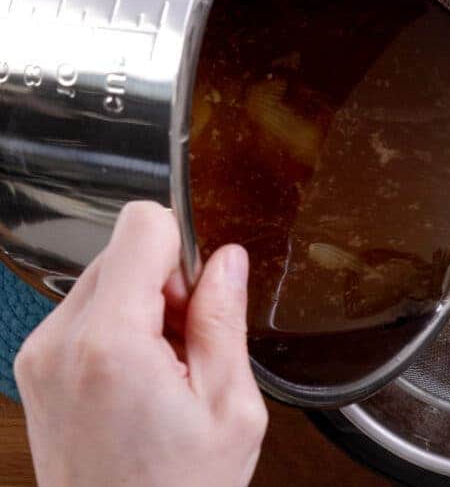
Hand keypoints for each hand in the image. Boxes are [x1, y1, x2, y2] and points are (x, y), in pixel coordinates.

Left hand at [14, 201, 267, 486]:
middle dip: (166, 281)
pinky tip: (142, 376)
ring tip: (165, 367)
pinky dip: (120, 326)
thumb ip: (224, 321)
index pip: (142, 225)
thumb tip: (229, 260)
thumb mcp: (229, 408)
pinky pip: (87, 310)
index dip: (185, 249)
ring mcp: (40, 354)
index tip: (202, 294)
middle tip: (188, 344)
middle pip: (122, 248)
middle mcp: (60, 341)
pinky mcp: (37, 366)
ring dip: (144, 305)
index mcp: (111, 344)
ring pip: (105, 276)